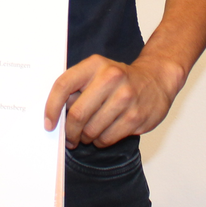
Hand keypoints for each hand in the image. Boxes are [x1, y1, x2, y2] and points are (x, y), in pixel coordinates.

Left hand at [44, 54, 184, 148]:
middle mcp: (110, 78)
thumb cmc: (120, 79)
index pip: (63, 86)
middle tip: (69, 137)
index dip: (51, 108)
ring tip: (89, 133)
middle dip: (69, 132)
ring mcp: (125, 98)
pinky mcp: (135, 117)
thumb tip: (55, 114)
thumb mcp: (97, 72)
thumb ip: (76, 88)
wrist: (156, 79)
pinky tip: (105, 133)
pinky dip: (101, 141)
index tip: (49, 123)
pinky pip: (107, 139)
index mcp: (94, 65)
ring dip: (86, 137)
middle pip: (77, 114)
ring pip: (91, 130)